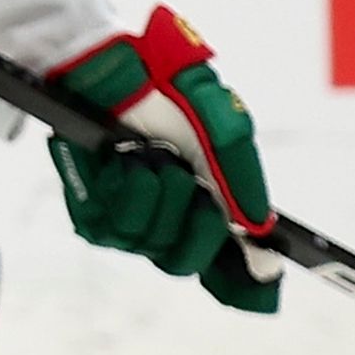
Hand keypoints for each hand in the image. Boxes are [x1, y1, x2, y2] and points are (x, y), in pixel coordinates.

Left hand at [46, 6, 282, 312]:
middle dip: (196, 221)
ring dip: (160, 192)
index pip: (226, 270)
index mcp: (204, 212)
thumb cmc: (170, 95)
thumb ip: (241, 175)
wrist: (115, 71)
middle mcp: (165, 226)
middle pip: (185, 262)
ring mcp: (125, 225)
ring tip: (152, 155)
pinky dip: (128, 187)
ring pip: (151, 242)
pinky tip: (125, 160)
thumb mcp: (224, 126)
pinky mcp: (91, 216)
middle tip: (192, 180)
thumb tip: (257, 225)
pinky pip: (116, 225)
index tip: (263, 274)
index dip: (245, 283)